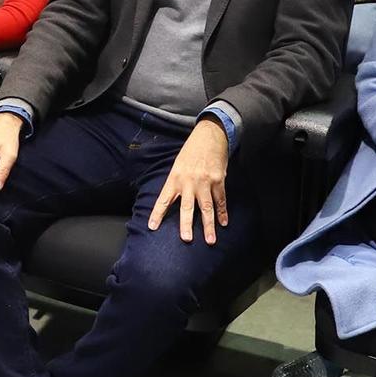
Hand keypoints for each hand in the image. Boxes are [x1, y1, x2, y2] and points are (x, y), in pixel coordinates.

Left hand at [147, 119, 231, 242]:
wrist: (209, 136)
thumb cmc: (191, 152)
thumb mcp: (178, 165)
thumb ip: (176, 184)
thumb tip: (173, 202)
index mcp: (175, 178)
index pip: (164, 199)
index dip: (157, 214)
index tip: (152, 227)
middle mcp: (189, 182)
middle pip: (186, 207)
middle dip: (186, 224)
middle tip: (186, 239)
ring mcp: (205, 182)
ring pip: (206, 208)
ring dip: (209, 225)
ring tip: (210, 240)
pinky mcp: (218, 180)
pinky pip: (220, 200)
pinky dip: (222, 213)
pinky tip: (223, 223)